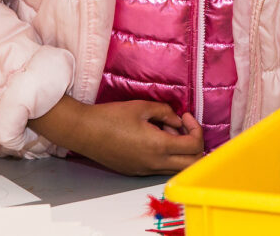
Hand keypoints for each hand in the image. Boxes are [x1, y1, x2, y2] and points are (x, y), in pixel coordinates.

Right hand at [31, 96, 203, 175]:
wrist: (83, 131)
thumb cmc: (110, 117)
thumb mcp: (143, 107)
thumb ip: (167, 113)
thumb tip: (178, 121)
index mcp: (159, 147)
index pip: (194, 146)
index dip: (196, 129)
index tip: (185, 116)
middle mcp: (154, 163)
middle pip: (192, 163)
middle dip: (195, 145)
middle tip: (184, 128)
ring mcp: (144, 170)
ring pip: (177, 168)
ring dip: (180, 151)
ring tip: (166, 131)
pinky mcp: (136, 171)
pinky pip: (161, 168)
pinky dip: (166, 156)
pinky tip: (154, 139)